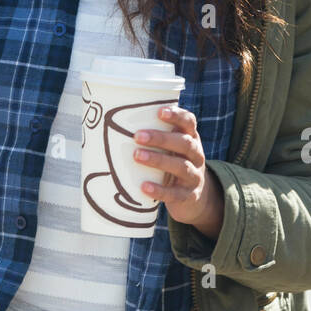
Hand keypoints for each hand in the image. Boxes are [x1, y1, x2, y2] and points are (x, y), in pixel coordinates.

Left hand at [134, 105, 223, 236]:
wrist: (194, 199)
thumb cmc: (173, 164)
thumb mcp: (171, 149)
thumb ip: (154, 137)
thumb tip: (114, 123)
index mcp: (191, 139)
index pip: (189, 122)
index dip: (177, 115)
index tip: (159, 112)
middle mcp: (196, 156)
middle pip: (184, 143)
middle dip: (161, 138)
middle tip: (137, 136)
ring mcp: (195, 177)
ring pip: (181, 166)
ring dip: (158, 160)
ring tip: (137, 156)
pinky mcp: (189, 196)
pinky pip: (175, 193)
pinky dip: (159, 190)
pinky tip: (144, 186)